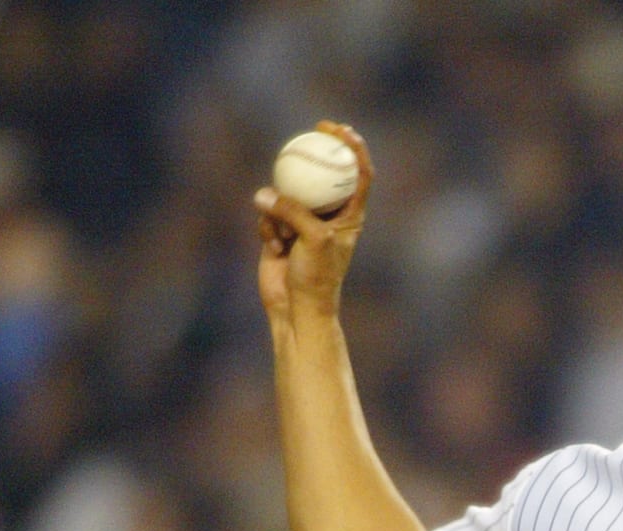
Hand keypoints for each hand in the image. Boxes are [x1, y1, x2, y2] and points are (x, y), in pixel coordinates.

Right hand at [256, 120, 372, 323]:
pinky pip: (268, 215)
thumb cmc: (317, 277)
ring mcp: (303, 222)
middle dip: (315, 152)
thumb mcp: (313, 238)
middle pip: (323, 174)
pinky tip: (274, 249)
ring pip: (287, 194)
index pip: (359, 174)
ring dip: (281, 212)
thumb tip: (264, 193)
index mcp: (350, 215)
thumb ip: (293, 211)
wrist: (297, 308)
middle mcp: (328, 215)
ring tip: (285, 237)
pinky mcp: (280, 231)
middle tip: (308, 133)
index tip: (341, 129)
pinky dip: (268, 229)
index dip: (353, 148)